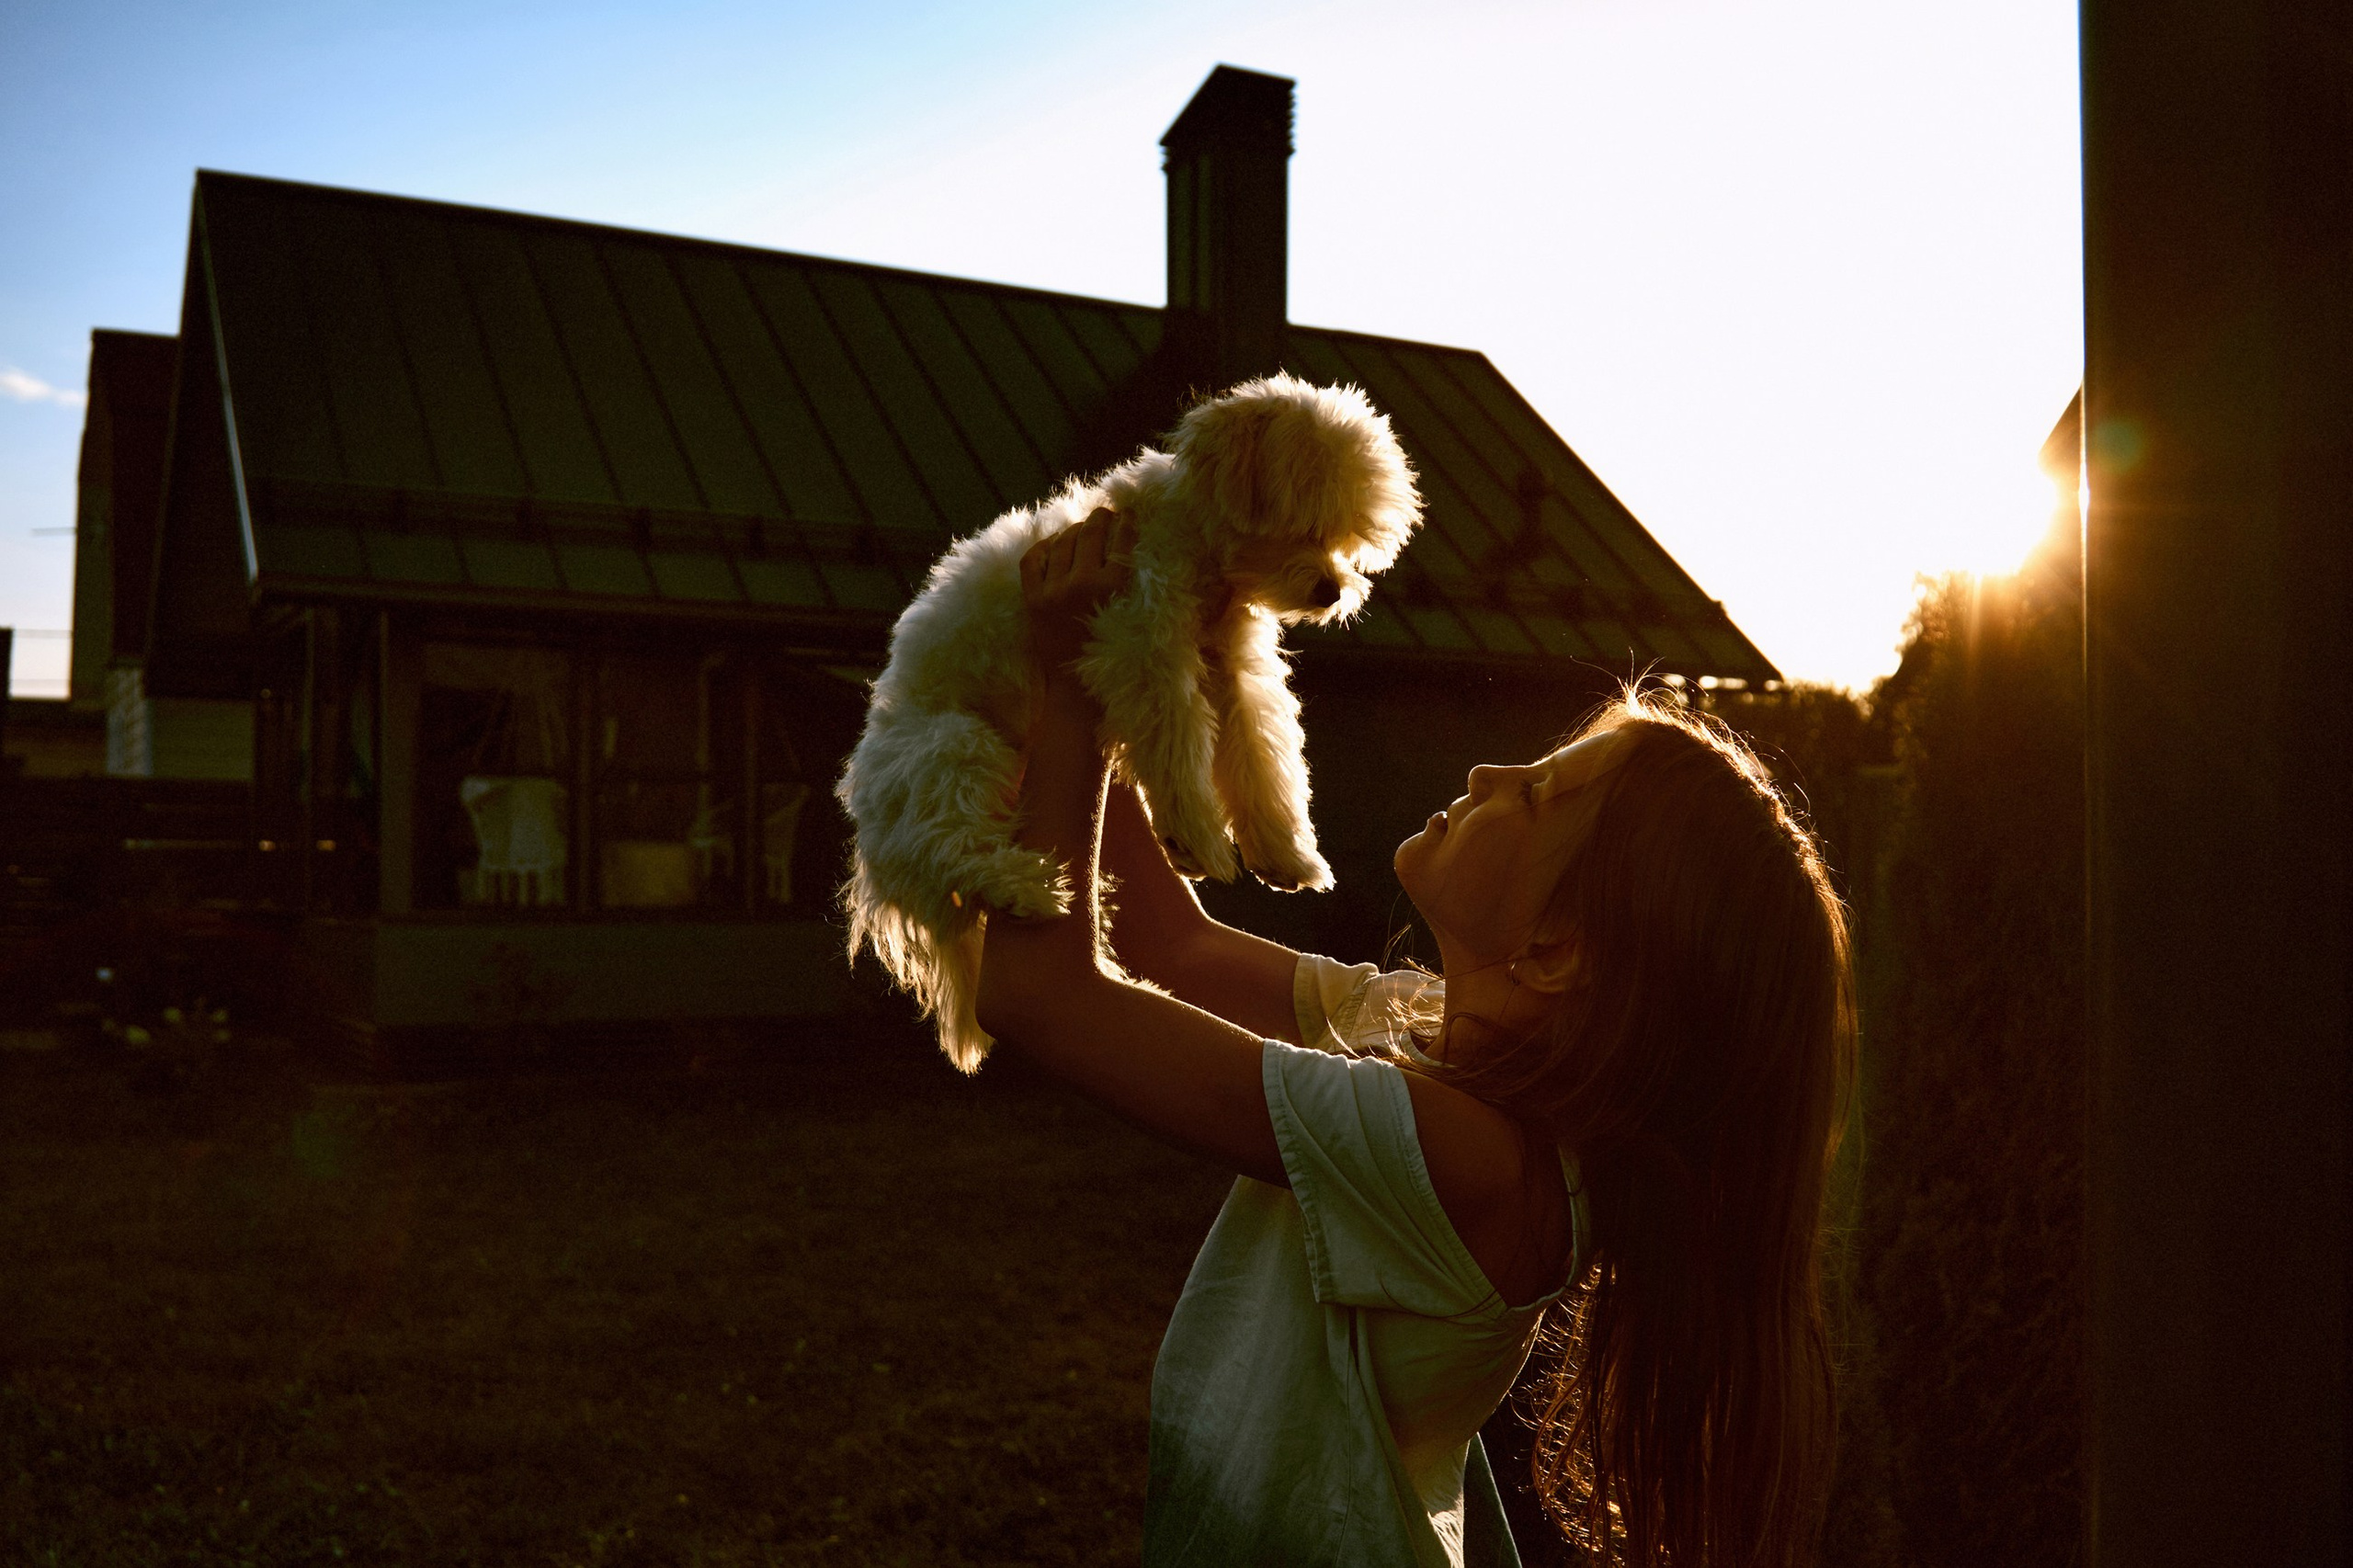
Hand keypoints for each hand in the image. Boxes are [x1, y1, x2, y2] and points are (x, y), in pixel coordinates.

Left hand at [1021, 507, 1134, 676]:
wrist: (1075, 690)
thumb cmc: (1111, 656)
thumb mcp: (1131, 619)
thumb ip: (1130, 586)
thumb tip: (1130, 549)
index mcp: (1111, 590)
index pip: (1120, 543)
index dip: (1126, 524)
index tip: (1128, 515)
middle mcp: (1080, 585)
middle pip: (1090, 535)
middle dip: (1100, 519)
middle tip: (1106, 513)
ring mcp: (1052, 591)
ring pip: (1062, 543)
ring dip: (1075, 529)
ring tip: (1083, 526)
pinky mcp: (1032, 600)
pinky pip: (1032, 560)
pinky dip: (1043, 546)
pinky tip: (1054, 543)